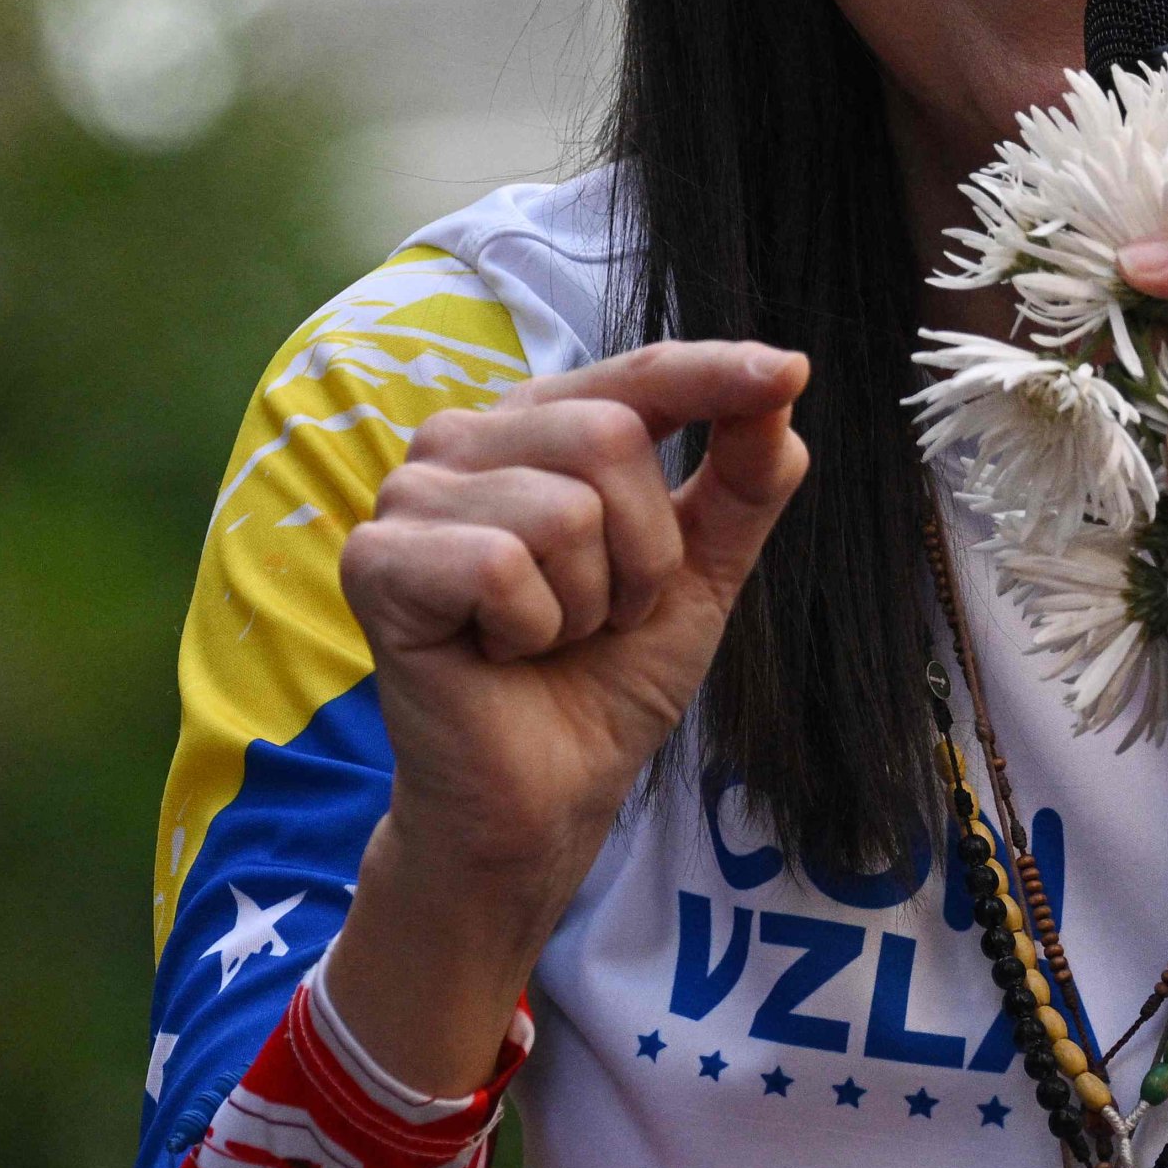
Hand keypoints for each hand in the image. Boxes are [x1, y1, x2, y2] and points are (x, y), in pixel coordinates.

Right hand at [321, 341, 809, 1092]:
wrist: (548, 796)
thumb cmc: (606, 679)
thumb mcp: (701, 573)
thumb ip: (744, 481)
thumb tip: (782, 384)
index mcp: (539, 427)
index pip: (639, 374)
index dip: (715, 371)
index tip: (789, 372)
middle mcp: (466, 440)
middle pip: (610, 437)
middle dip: (644, 553)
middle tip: (606, 615)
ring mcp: (412, 494)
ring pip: (561, 508)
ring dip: (588, 602)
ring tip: (551, 636)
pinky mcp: (378, 560)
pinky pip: (501, 565)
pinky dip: (531, 629)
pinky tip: (499, 652)